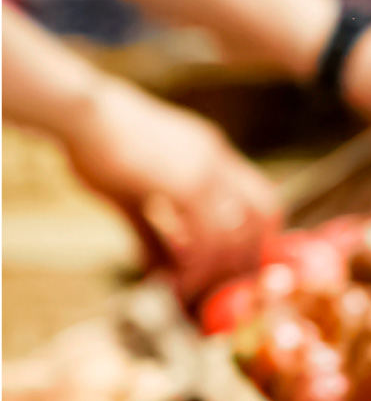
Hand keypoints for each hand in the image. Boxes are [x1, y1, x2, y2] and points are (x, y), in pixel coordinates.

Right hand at [62, 82, 281, 301]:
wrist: (77, 110)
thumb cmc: (96, 146)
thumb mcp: (129, 194)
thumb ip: (150, 231)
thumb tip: (156, 268)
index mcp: (213, 155)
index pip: (260, 198)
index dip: (256, 236)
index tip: (236, 266)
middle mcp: (219, 160)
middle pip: (263, 215)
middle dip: (247, 256)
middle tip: (221, 286)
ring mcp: (208, 169)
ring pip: (237, 233)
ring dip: (216, 269)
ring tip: (192, 290)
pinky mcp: (187, 183)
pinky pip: (207, 235)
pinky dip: (196, 265)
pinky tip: (175, 280)